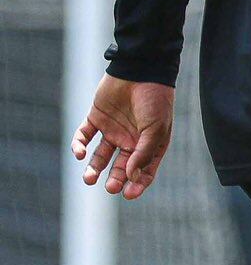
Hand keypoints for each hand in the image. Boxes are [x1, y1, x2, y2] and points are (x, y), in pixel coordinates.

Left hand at [72, 75, 175, 199]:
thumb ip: (143, 153)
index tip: (128, 194)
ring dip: (94, 168)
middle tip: (109, 187)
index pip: (143, 170)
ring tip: (89, 179)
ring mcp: (112, 129)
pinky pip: (85, 135)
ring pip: (100, 155)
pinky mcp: (96, 118)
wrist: (140, 70)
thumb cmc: (155, 100)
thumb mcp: (155, 129)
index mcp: (149, 144)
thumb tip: (131, 176)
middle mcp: (130, 140)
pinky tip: (80, 153)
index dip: (137, 184)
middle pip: (120, 166)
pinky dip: (80, 146)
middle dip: (115, 179)